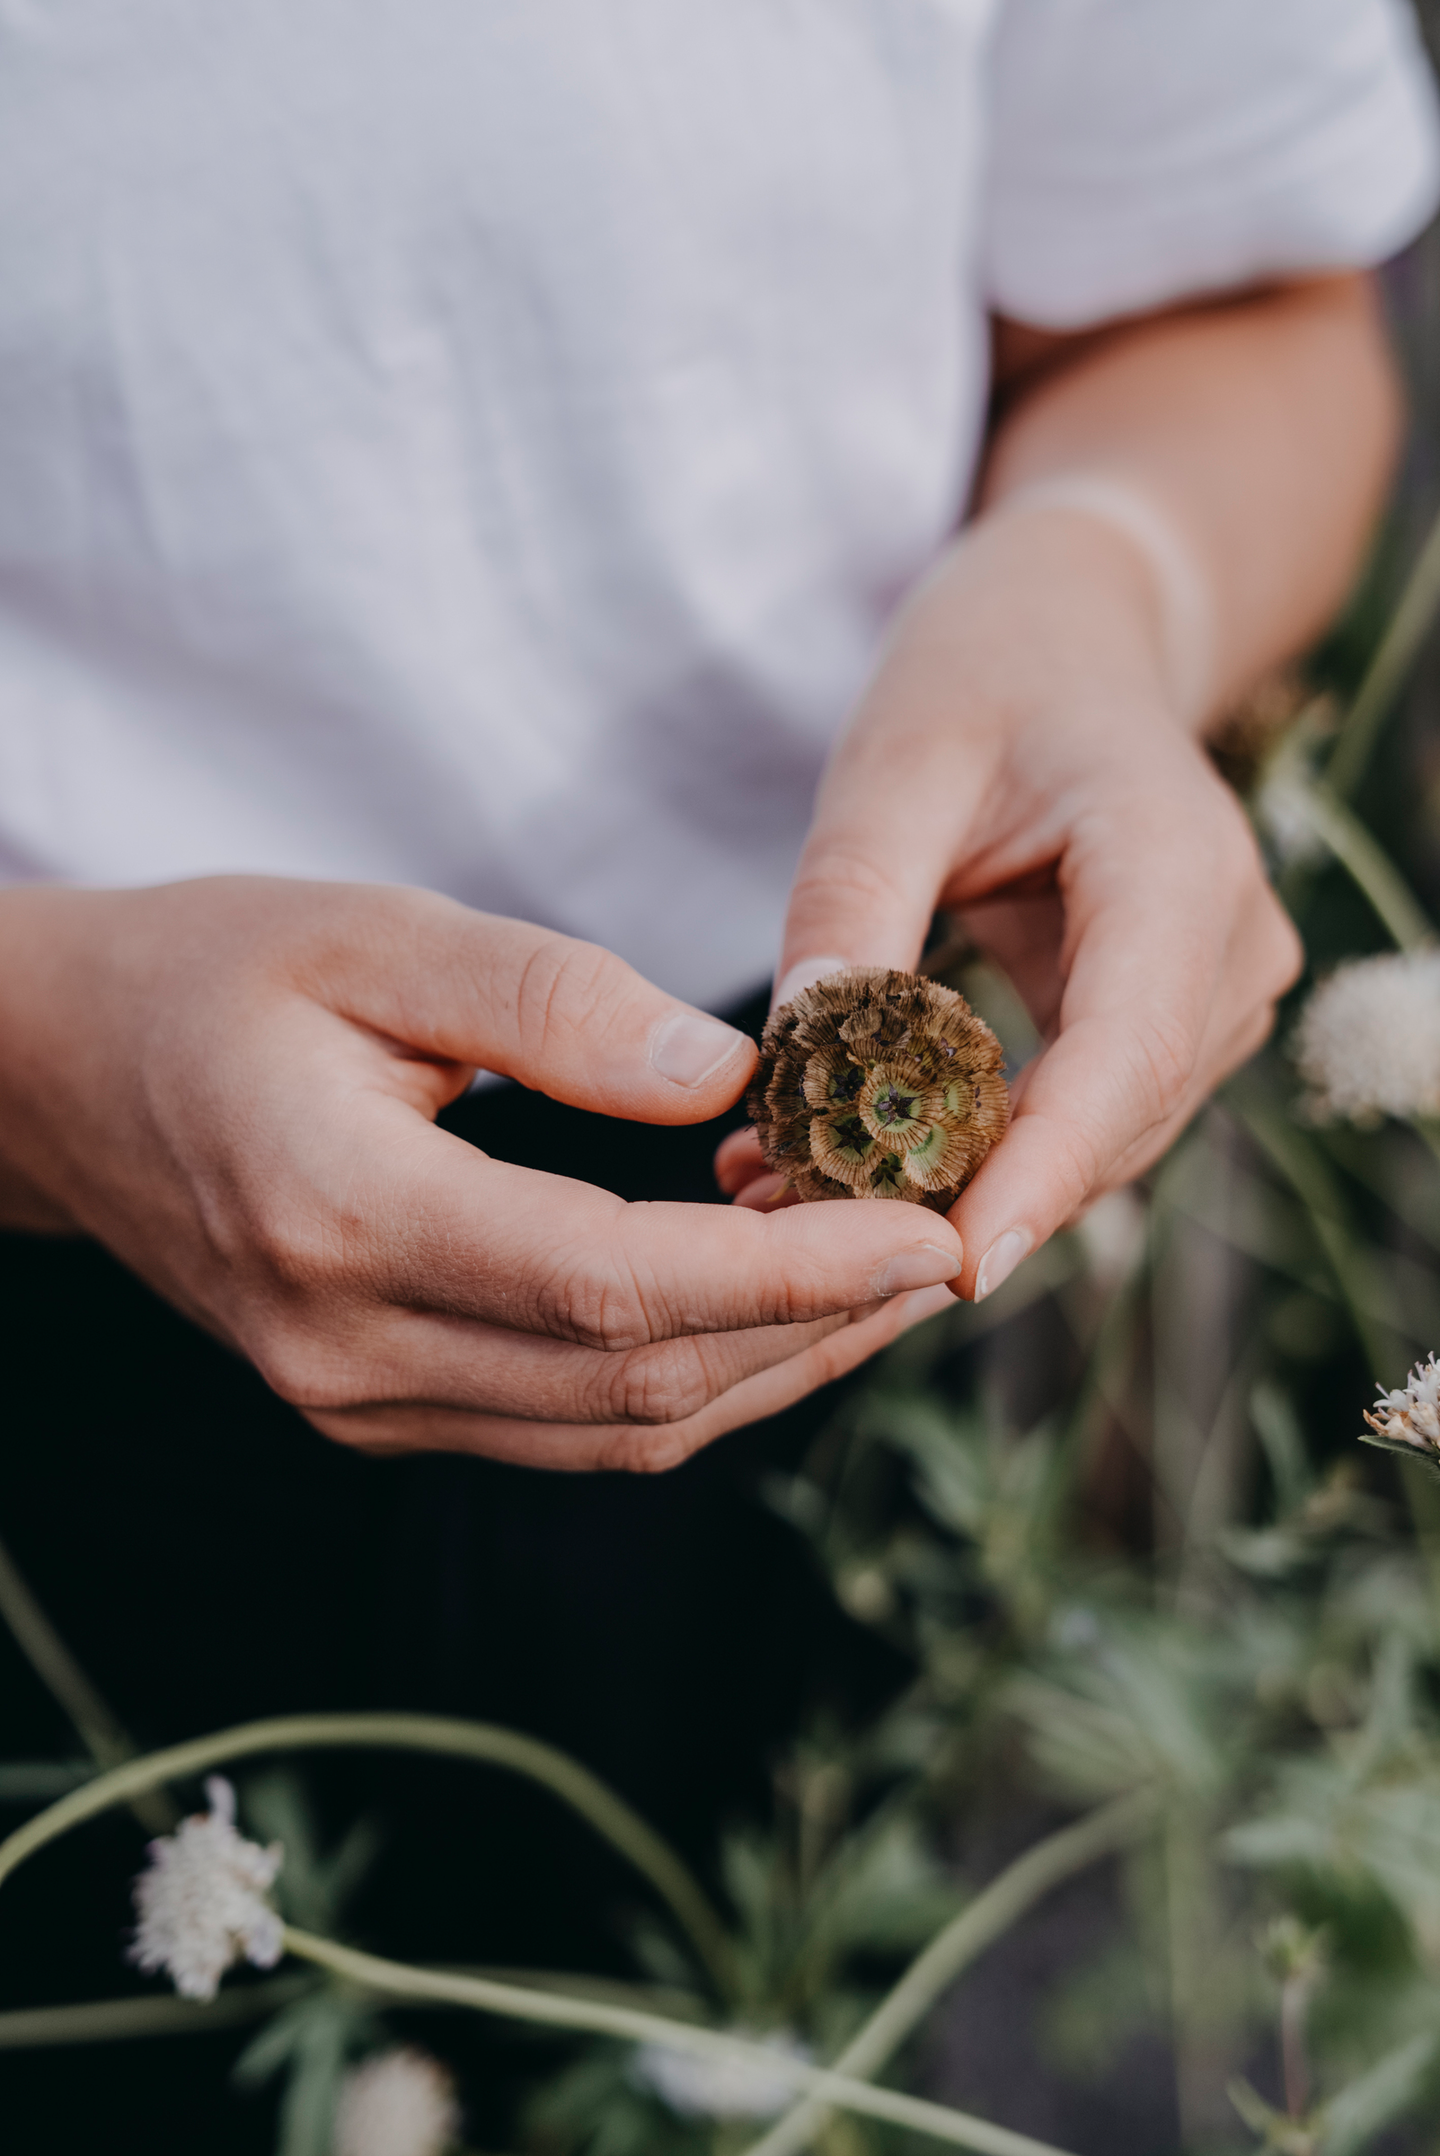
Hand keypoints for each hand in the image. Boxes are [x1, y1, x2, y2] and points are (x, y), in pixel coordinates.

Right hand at [0, 878, 963, 1466]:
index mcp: (343, 1214)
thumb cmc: (208, 975)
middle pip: (641, 1385)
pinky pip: (573, 1429)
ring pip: (621, 1432)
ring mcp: (358, 1402)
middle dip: (819, 1329)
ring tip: (891, 1281)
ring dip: (774, 1368)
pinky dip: (695, 1379)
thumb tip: (728, 1077)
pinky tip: (773, 1308)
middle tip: (950, 1248)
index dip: (794, 1273)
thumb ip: (551, 1000)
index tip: (932, 1233)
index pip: (617, 1286)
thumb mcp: (370, 933)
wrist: (63, 1078)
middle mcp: (350, 1348)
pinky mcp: (379, 1409)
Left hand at [718, 507, 1301, 1298]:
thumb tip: (800, 1055)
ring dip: (958, 1184)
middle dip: (964, 1195)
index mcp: (1175, 864)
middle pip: (1111, 1121)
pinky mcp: (1171, 1027)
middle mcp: (1226, 947)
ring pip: (1096, 1142)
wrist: (1066, 643)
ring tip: (790, 1191)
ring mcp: (1214, 996)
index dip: (1044, 1171)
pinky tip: (849, 1161)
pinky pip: (1079, 1120)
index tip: (958, 1266)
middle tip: (790, 1233)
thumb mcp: (894, 765)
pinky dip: (974, 1152)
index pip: (1125, 1054)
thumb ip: (853, 902)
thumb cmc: (983, 679)